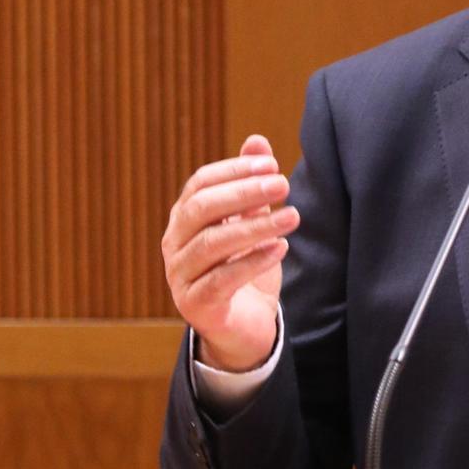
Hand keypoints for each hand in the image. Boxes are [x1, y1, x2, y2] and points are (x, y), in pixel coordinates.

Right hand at [162, 134, 299, 371]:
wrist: (245, 327)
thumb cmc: (246, 268)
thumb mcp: (253, 222)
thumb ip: (251, 185)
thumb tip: (257, 141)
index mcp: (185, 219)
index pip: (200, 184)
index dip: (234, 171)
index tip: (273, 165)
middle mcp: (175, 244)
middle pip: (202, 209)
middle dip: (244, 193)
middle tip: (284, 184)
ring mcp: (180, 276)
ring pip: (212, 244)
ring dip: (255, 227)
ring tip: (293, 217)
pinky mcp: (195, 306)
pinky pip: (220, 281)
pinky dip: (251, 262)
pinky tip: (279, 248)